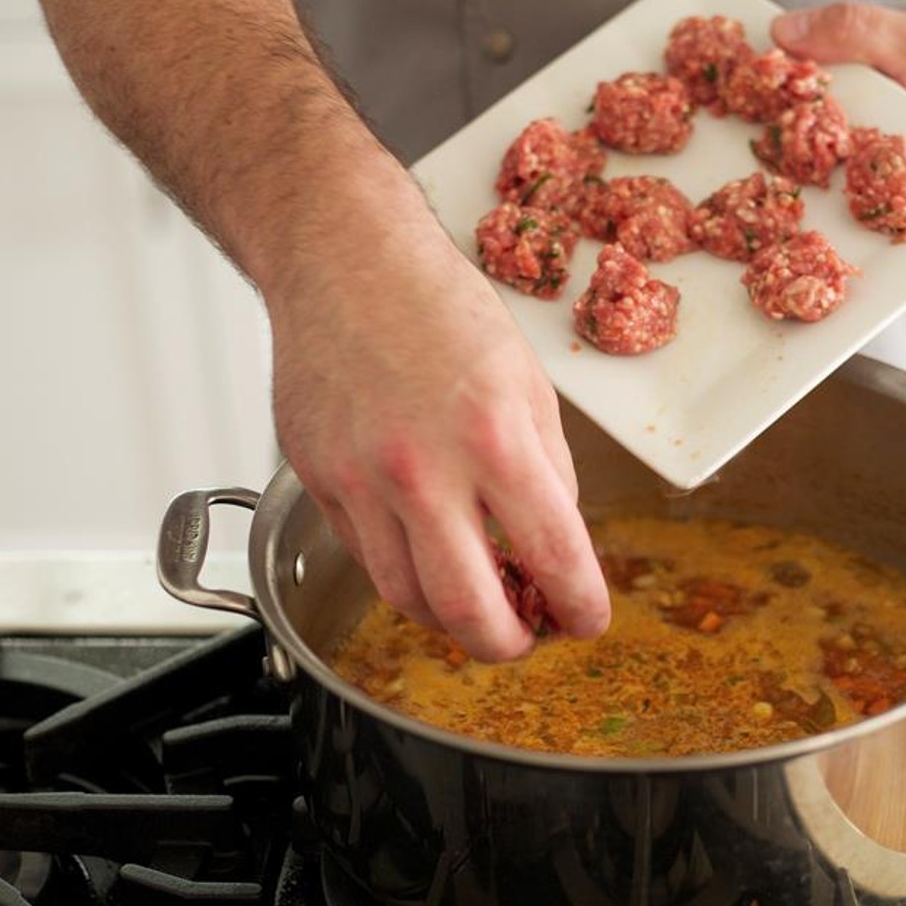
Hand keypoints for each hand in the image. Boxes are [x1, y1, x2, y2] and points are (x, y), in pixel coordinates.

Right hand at [265, 187, 610, 661]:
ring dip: (452, 619)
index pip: (555, 558)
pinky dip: (405, 573)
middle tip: (528, 637)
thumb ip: (547, 474)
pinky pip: (366, 558)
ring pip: (407, 599)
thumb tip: (551, 548)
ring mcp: (360, 480)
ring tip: (480, 602)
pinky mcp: (317, 481)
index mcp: (496, 437)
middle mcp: (423, 468)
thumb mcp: (529, 386)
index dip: (582, 608)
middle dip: (510, 645)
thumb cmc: (440, 309)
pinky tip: (430, 554)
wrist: (343, 259)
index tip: (588, 620)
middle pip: (469, 611)